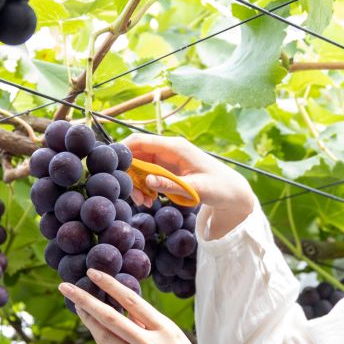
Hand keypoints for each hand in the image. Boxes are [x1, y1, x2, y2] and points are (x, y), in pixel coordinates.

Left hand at [62, 271, 269, 343]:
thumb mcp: (177, 342)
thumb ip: (151, 328)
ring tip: (77, 306)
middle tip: (65, 287)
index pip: (132, 301)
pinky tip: (95, 330)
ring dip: (88, 321)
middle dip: (85, 301)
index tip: (92, 273)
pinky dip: (104, 341)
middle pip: (109, 318)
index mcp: (166, 330)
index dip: (110, 286)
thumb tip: (126, 313)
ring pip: (105, 338)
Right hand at [121, 134, 255, 239]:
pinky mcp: (167, 170)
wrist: (232, 193)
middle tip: (133, 196)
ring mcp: (167, 160)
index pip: (140, 140)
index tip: (112, 167)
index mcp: (175, 147)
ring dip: (137, 183)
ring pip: (140, 167)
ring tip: (144, 203)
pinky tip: (150, 201)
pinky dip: (144, 187)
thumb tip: (148, 180)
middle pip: (136, 155)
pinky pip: (148, 175)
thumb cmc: (218, 187)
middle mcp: (168, 150)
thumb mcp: (196, 188)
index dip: (123, 150)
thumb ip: (171, 185)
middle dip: (129, 174)